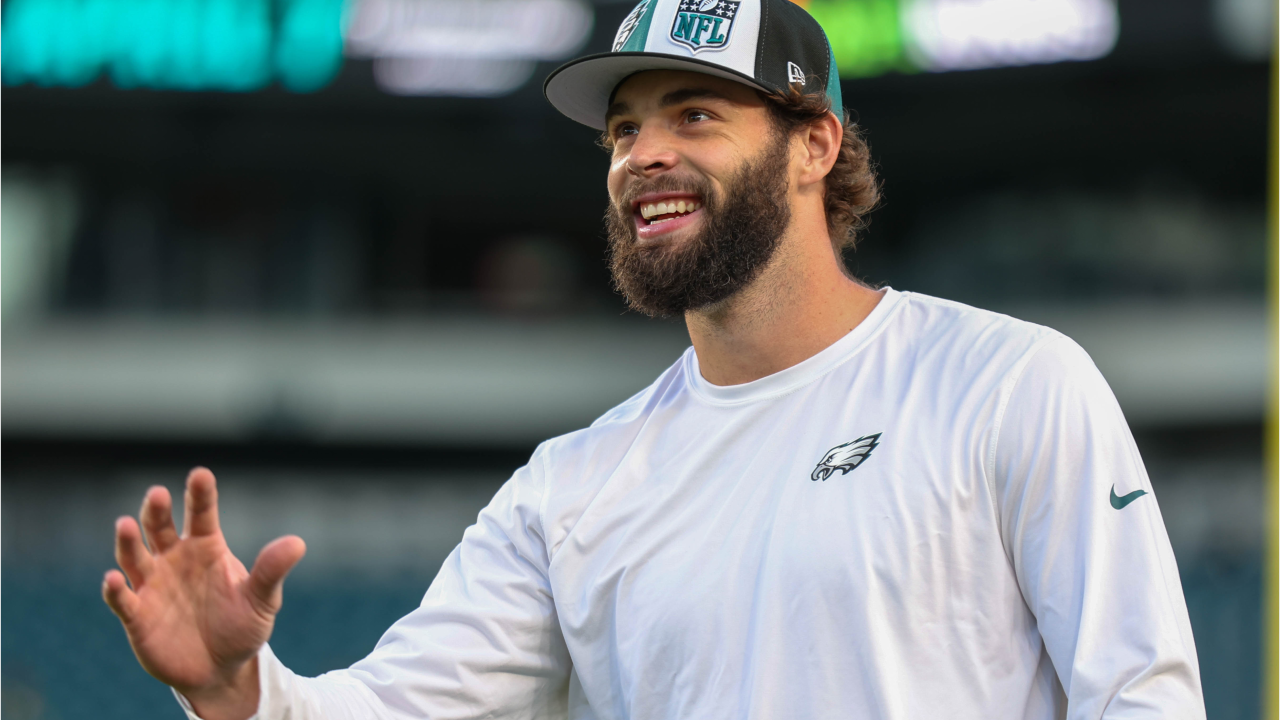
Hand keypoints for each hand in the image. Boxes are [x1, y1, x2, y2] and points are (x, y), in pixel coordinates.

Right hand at [103, 468, 305, 719]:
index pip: (202, 514)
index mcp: (207, 548)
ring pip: (134, 556)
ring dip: (129, 541)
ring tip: (126, 525)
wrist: (221, 669)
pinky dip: (114, 589)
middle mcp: (175, 559)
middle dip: (157, 511)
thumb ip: (271, 572)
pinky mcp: (137, 615)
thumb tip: (298, 543)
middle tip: (158, 494)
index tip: (201, 474)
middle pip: (160, 527)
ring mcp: (153, 585)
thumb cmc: (242, 627)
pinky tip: (112, 579)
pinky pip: (122, 598)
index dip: (200, 494)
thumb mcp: (262, 601)